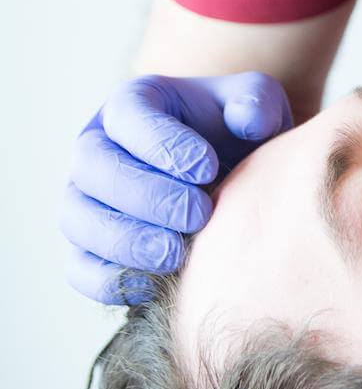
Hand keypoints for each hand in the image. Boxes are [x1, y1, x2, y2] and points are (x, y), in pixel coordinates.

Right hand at [61, 72, 293, 304]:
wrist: (231, 179)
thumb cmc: (237, 136)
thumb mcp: (255, 107)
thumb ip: (256, 103)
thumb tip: (248, 122)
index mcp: (132, 105)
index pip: (128, 115)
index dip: (162, 143)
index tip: (208, 168)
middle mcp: (97, 147)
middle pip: (94, 165)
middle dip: (146, 194)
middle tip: (197, 214)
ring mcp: (85, 198)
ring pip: (77, 218)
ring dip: (125, 240)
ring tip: (176, 254)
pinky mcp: (88, 246)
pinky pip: (79, 268)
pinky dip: (109, 281)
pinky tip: (154, 285)